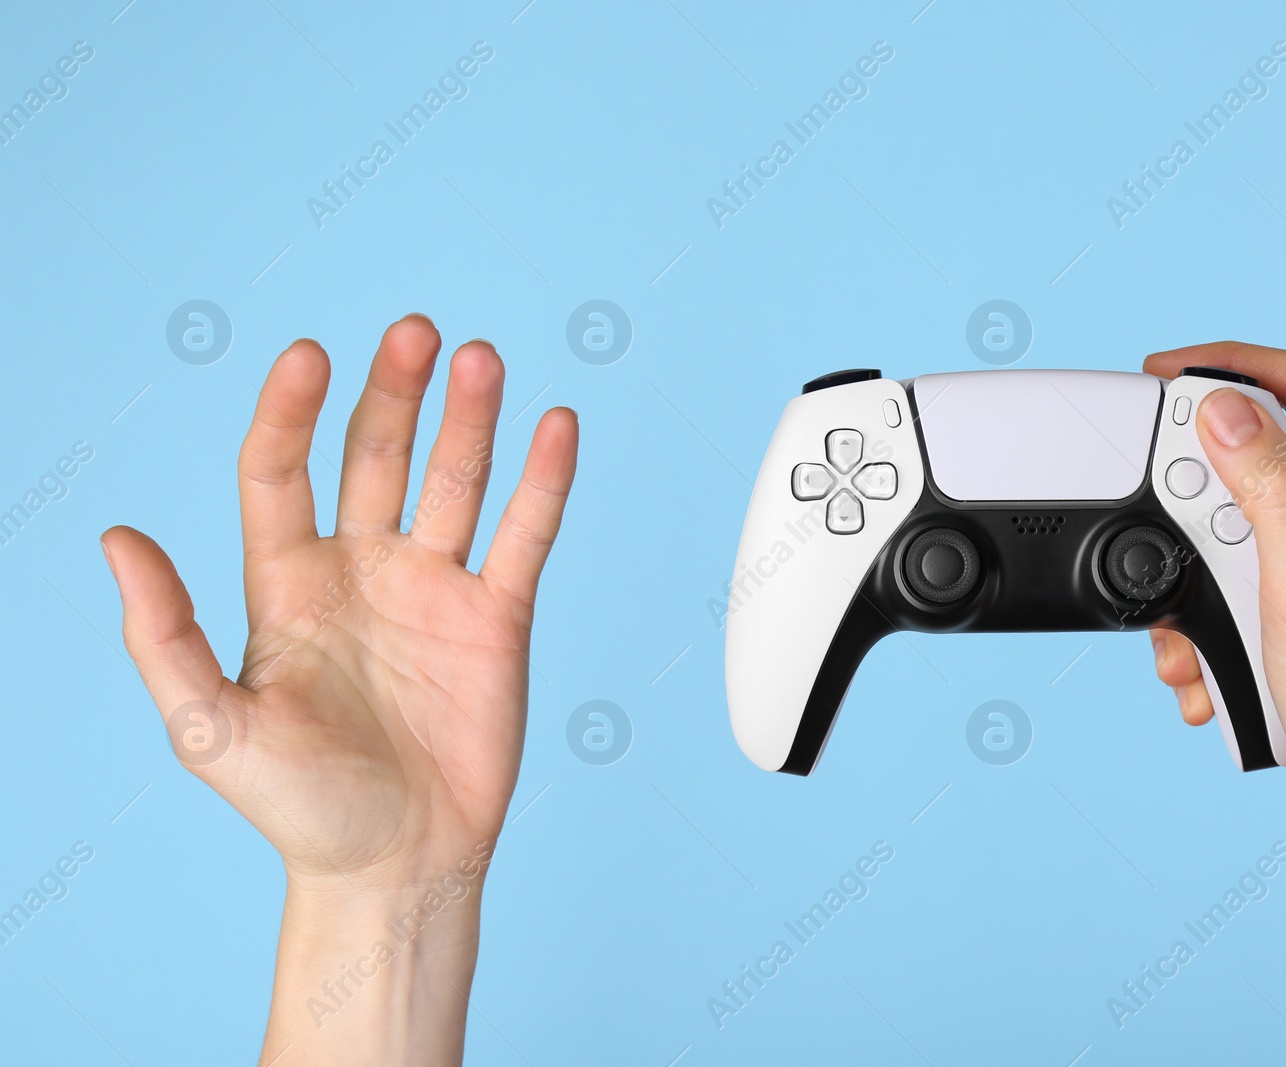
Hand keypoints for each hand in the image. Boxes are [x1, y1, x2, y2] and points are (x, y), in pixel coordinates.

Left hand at [103, 315, 576, 1064]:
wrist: (397, 866)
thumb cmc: (298, 808)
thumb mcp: (209, 727)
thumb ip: (164, 633)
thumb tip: (115, 538)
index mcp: (286, 585)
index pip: (282, 472)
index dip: (292, 412)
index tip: (309, 354)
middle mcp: (361, 570)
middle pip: (376, 456)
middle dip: (393, 392)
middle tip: (416, 333)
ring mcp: (433, 588)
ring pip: (453, 482)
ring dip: (468, 418)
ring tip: (479, 359)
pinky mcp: (497, 617)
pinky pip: (524, 536)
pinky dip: (543, 481)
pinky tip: (556, 427)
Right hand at [1141, 343, 1285, 1064]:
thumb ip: (1267, 490)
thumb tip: (1224, 410)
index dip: (1229, 363)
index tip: (1161, 374)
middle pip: (1256, 457)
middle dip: (1193, 501)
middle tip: (1163, 531)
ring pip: (1235, 528)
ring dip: (1193, 578)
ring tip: (1188, 636)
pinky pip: (1238, 584)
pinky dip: (1206, 621)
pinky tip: (1206, 670)